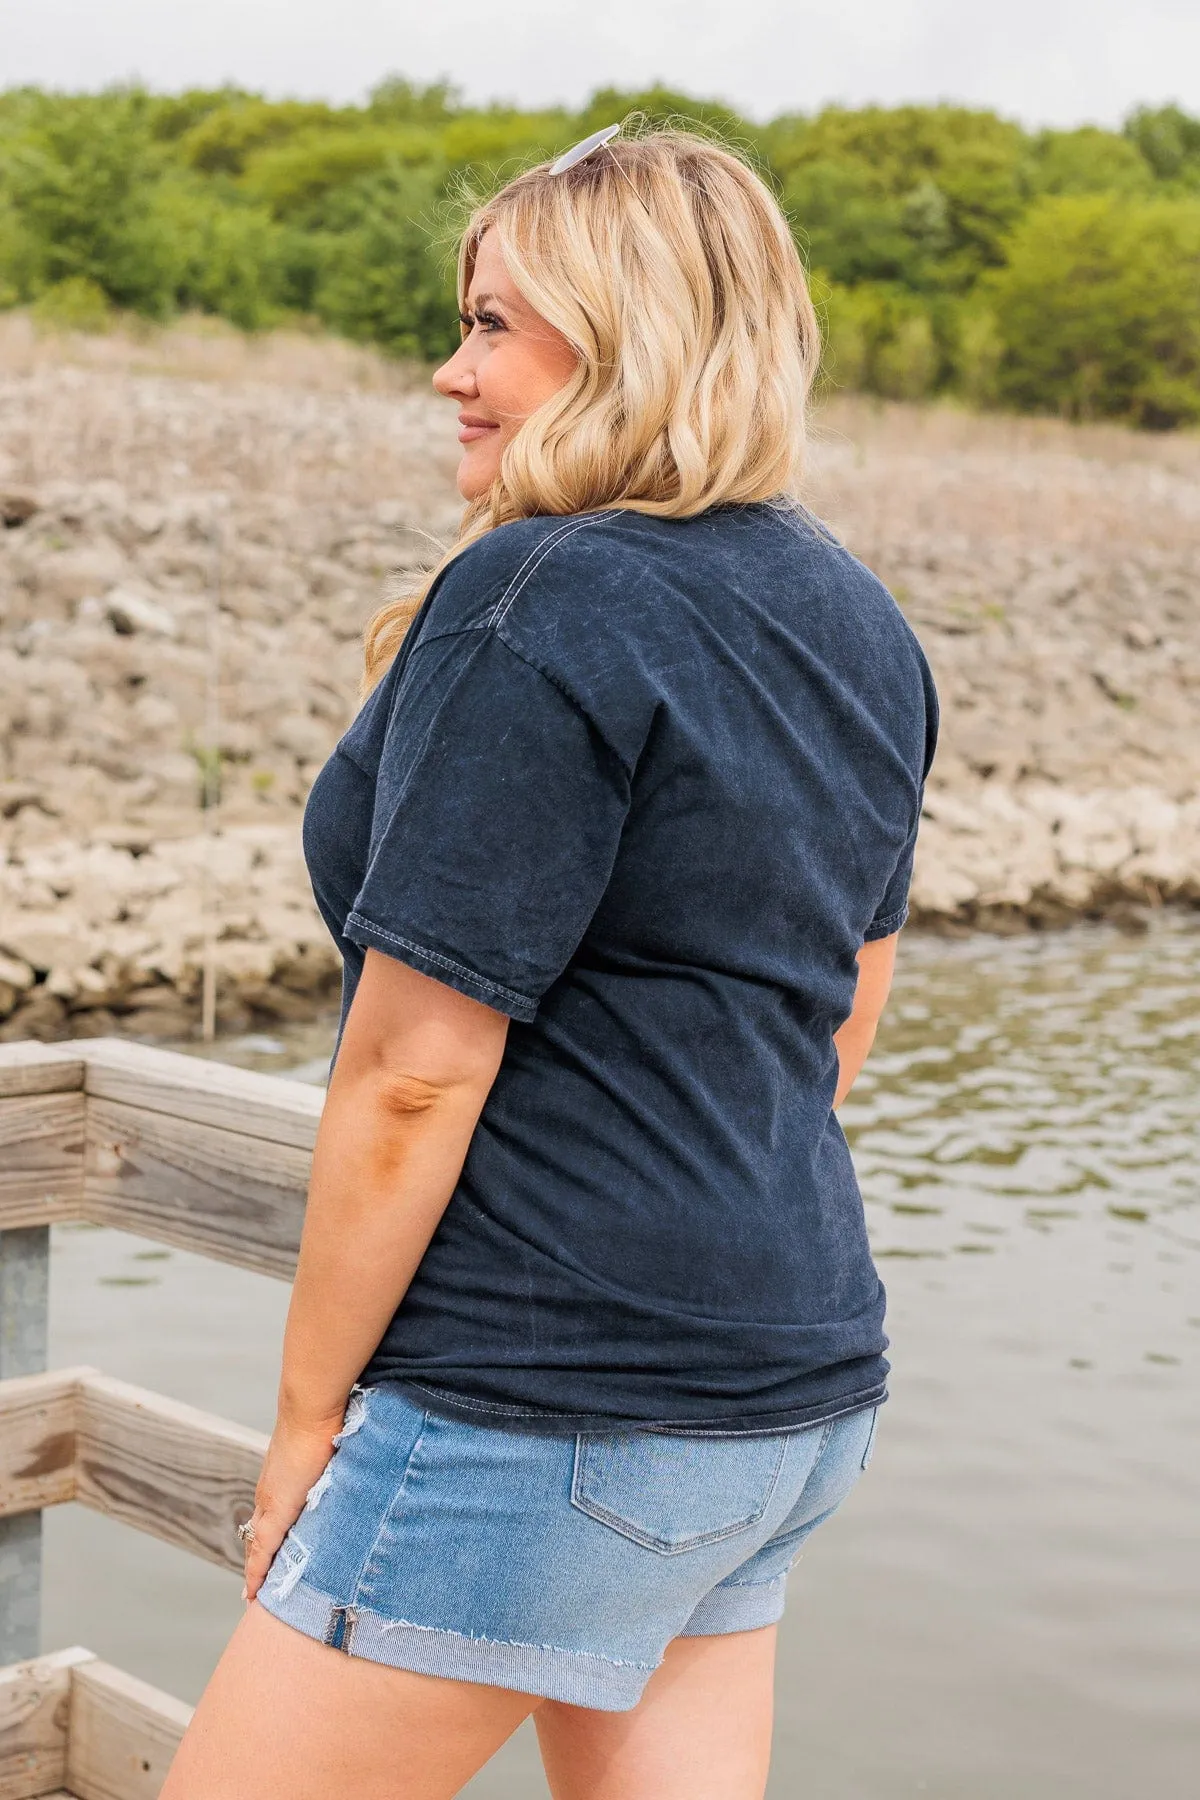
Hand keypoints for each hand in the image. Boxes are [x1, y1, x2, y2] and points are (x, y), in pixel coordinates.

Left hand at [241, 1411, 345, 1602]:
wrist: (312, 1410)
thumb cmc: (326, 1422)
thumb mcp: (331, 1452)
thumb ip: (336, 1466)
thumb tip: (351, 1467)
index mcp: (280, 1481)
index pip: (269, 1517)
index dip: (266, 1539)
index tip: (266, 1558)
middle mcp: (269, 1494)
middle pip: (258, 1535)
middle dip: (258, 1560)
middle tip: (254, 1587)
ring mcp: (271, 1502)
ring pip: (257, 1546)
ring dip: (257, 1570)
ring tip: (254, 1595)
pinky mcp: (277, 1511)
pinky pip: (262, 1551)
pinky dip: (257, 1572)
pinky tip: (252, 1591)